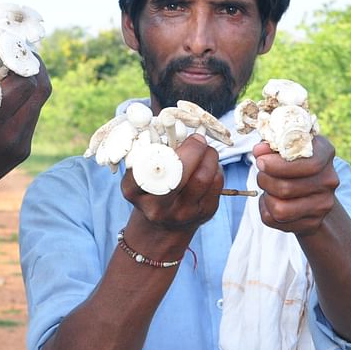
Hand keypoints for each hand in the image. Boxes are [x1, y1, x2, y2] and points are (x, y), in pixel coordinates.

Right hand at [0, 59, 52, 202]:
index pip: (26, 80)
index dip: (23, 59)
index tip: (13, 47)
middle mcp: (12, 134)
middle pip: (41, 90)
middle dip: (35, 68)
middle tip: (23, 55)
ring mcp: (20, 145)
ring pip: (38, 104)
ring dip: (30, 85)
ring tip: (14, 74)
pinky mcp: (22, 152)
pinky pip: (30, 119)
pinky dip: (24, 103)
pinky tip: (9, 98)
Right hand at [119, 135, 223, 260]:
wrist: (162, 226)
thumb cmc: (150, 188)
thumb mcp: (140, 174)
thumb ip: (150, 153)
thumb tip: (173, 123)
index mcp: (134, 191)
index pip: (147, 168)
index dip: (165, 150)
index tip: (175, 137)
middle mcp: (157, 207)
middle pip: (180, 175)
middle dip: (193, 150)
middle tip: (197, 139)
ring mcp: (182, 213)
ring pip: (203, 178)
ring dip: (209, 156)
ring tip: (206, 150)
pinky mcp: (204, 214)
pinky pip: (216, 184)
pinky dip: (216, 168)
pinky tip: (209, 165)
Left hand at [253, 135, 339, 236]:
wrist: (310, 190)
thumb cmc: (291, 161)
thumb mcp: (284, 146)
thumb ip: (270, 146)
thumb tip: (259, 150)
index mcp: (324, 154)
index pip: (309, 165)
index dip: (278, 165)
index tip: (260, 161)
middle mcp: (329, 180)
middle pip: (285, 188)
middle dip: (264, 180)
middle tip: (261, 174)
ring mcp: (323, 205)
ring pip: (279, 209)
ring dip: (266, 197)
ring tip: (268, 188)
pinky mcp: (312, 223)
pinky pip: (274, 220)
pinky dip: (265, 209)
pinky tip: (273, 200)